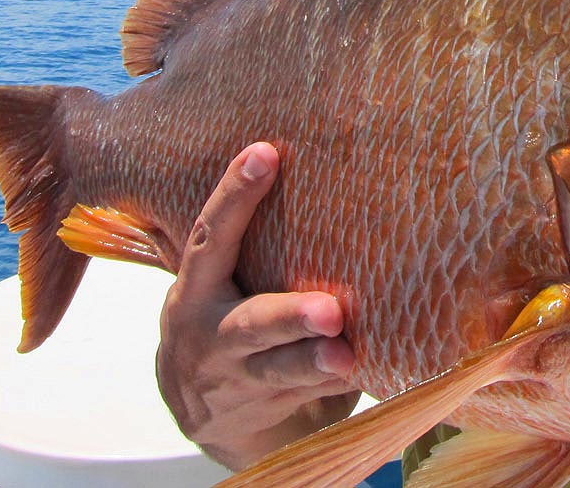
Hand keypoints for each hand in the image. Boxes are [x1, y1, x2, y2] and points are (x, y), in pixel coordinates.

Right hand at [156, 142, 358, 470]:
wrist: (207, 415)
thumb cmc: (227, 319)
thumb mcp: (218, 286)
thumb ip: (244, 247)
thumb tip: (295, 162)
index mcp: (195, 291)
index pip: (210, 237)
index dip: (234, 196)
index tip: (265, 152)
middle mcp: (209, 337)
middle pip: (251, 325)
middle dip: (289, 317)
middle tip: (329, 309)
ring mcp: (238, 382)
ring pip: (281, 373)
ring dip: (316, 363)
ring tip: (347, 356)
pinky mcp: (267, 413)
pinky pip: (310, 397)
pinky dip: (340, 384)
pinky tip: (374, 369)